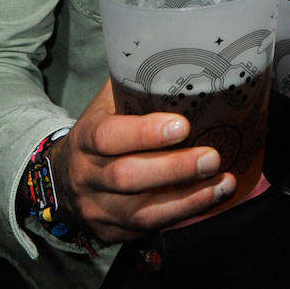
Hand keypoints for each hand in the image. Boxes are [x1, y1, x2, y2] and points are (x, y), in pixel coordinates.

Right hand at [46, 79, 237, 243]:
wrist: (64, 180)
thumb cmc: (101, 134)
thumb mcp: (107, 108)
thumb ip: (135, 88)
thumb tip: (181, 56)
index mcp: (86, 139)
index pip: (109, 136)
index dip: (145, 133)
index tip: (183, 126)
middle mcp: (88, 176)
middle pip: (128, 177)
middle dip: (175, 169)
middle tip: (213, 157)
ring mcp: (99, 209)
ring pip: (143, 210)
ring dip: (189, 198)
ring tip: (224, 182)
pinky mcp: (113, 233)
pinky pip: (150, 228)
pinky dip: (184, 214)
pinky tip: (212, 199)